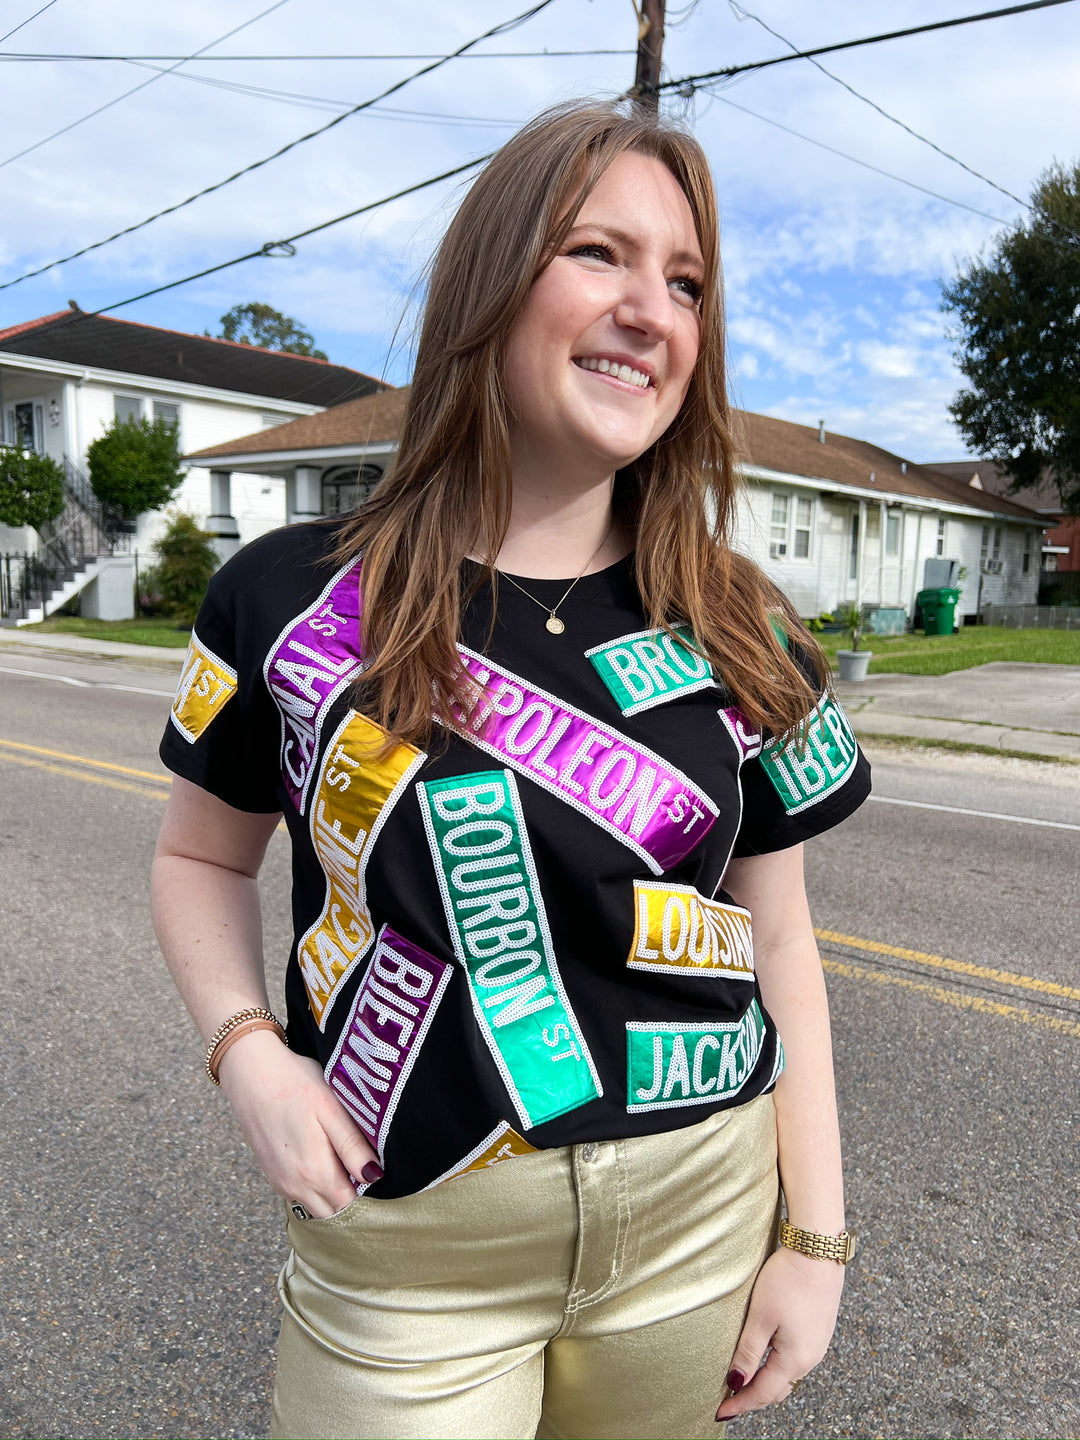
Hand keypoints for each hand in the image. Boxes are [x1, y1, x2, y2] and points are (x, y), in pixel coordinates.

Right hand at [217, 1030, 379, 1216]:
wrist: (250, 1072)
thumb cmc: (294, 1084)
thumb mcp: (330, 1109)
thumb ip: (352, 1147)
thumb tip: (374, 1176)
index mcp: (315, 1173)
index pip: (350, 1206)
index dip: (368, 1196)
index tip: (377, 1175)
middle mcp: (295, 1186)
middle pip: (333, 1212)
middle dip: (352, 1200)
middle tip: (363, 1167)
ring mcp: (281, 1182)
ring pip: (316, 1205)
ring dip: (332, 1194)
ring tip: (343, 1158)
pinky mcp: (272, 1174)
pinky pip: (300, 1194)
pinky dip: (315, 1187)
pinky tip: (321, 1156)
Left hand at [715, 1245, 844, 1421]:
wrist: (819, 1252)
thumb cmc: (788, 1280)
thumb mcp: (760, 1316)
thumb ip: (748, 1352)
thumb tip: (735, 1383)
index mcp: (795, 1360)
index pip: (762, 1393)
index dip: (739, 1404)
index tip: (720, 1413)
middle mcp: (810, 1359)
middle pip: (777, 1390)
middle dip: (752, 1398)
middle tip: (729, 1402)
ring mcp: (817, 1345)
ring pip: (788, 1377)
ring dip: (766, 1384)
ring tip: (743, 1384)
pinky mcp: (818, 1331)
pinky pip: (796, 1362)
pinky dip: (778, 1370)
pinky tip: (767, 1361)